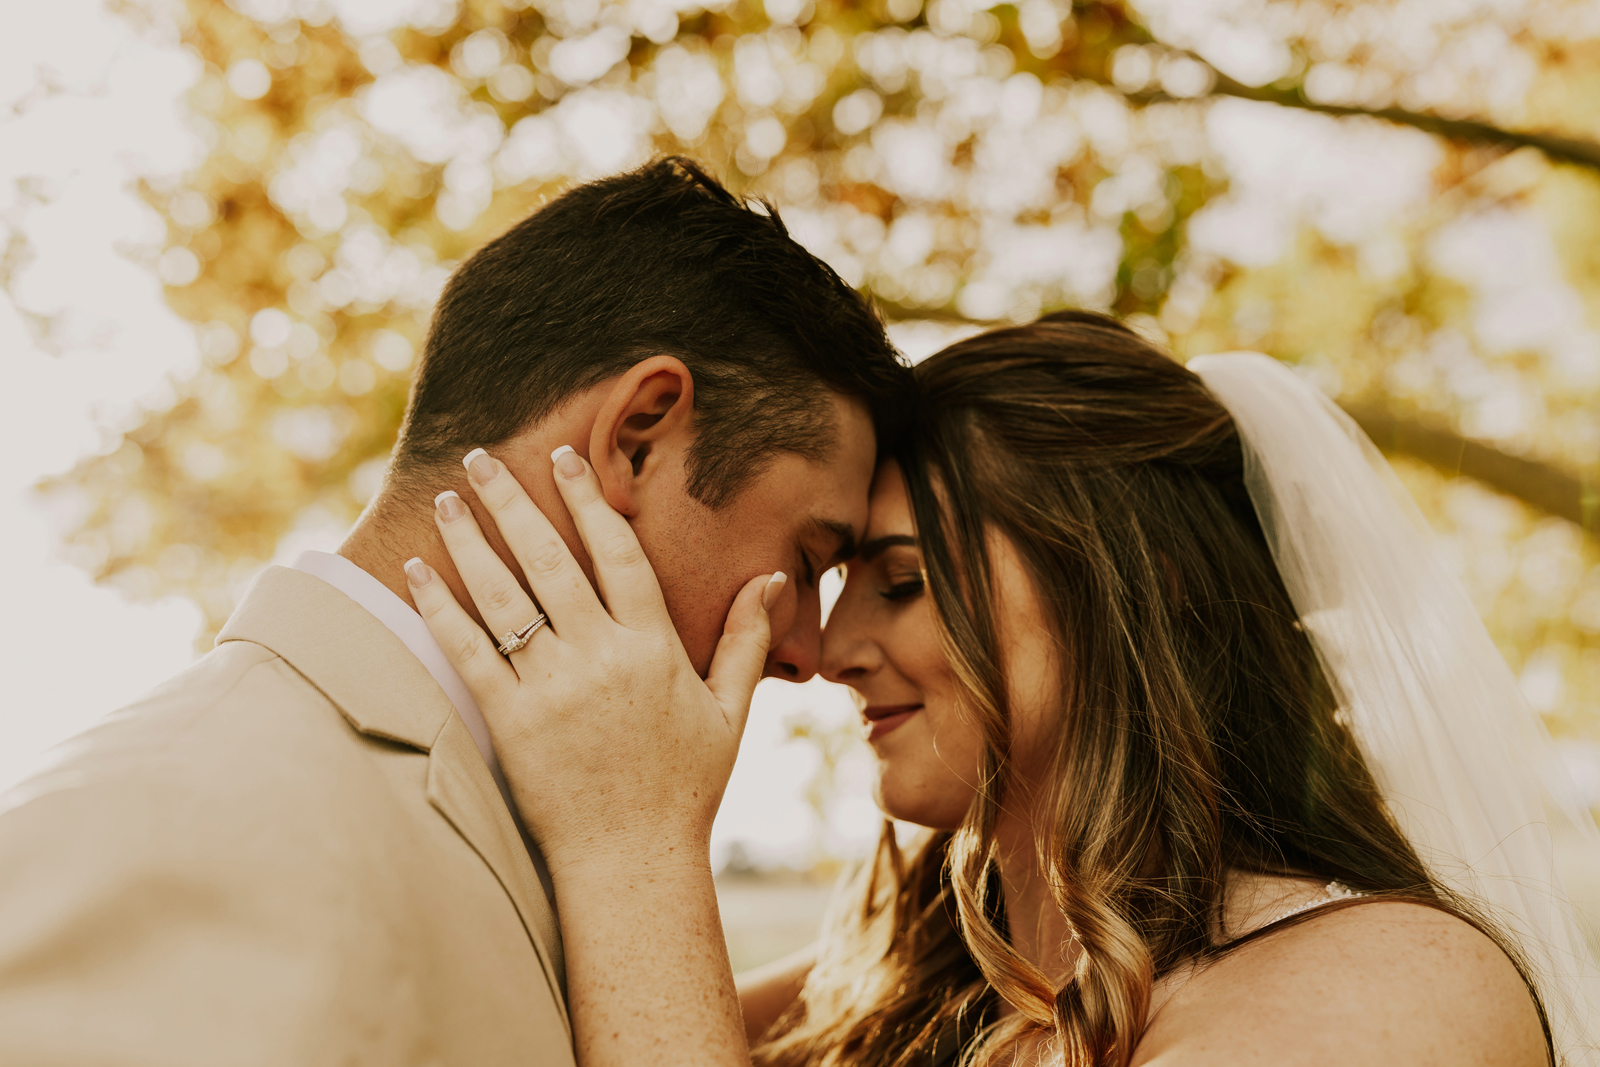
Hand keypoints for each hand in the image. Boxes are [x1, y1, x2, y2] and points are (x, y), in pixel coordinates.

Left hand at [404, 445, 785, 876]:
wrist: (632, 862)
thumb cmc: (683, 788)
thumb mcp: (729, 712)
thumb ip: (746, 640)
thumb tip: (770, 578)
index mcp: (654, 649)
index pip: (618, 553)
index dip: (590, 501)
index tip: (566, 459)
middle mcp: (602, 659)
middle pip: (550, 561)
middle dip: (514, 502)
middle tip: (482, 456)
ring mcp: (553, 690)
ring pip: (504, 598)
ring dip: (471, 542)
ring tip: (449, 499)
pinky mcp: (511, 722)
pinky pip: (469, 652)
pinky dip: (440, 607)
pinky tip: (419, 571)